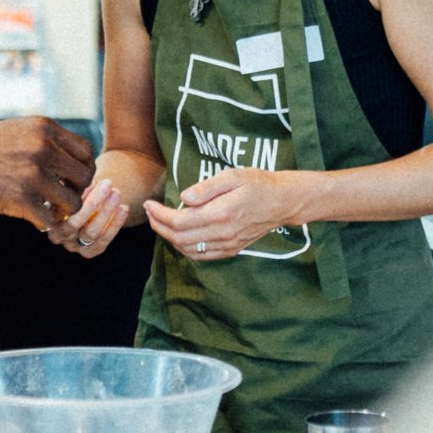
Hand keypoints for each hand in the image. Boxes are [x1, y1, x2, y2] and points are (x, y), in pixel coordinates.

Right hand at [0, 118, 94, 234]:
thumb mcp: (18, 129)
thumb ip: (46, 138)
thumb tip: (72, 156)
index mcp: (45, 129)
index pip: (86, 151)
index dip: (84, 168)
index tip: (72, 178)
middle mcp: (44, 149)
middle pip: (85, 177)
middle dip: (78, 191)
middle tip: (63, 197)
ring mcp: (34, 174)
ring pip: (73, 202)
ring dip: (63, 210)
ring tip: (50, 210)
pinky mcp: (22, 199)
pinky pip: (50, 219)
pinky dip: (45, 223)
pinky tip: (35, 219)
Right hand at [52, 178, 130, 255]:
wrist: (84, 205)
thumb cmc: (73, 190)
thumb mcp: (69, 185)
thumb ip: (72, 184)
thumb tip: (81, 177)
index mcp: (47, 218)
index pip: (60, 210)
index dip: (77, 196)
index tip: (91, 181)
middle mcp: (58, 236)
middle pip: (74, 223)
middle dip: (93, 203)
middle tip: (107, 184)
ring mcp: (74, 246)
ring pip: (91, 233)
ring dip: (105, 212)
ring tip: (116, 192)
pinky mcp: (90, 251)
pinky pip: (104, 239)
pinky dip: (116, 223)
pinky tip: (124, 207)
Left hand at [144, 168, 304, 261]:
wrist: (282, 202)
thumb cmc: (258, 183)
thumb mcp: (232, 176)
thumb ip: (206, 188)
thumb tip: (183, 198)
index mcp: (220, 214)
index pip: (179, 221)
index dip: (159, 215)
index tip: (149, 204)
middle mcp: (222, 234)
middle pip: (180, 238)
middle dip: (159, 226)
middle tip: (150, 212)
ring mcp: (227, 245)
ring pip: (188, 250)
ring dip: (170, 238)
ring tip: (160, 223)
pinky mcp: (232, 249)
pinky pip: (202, 255)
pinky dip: (185, 248)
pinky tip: (179, 236)